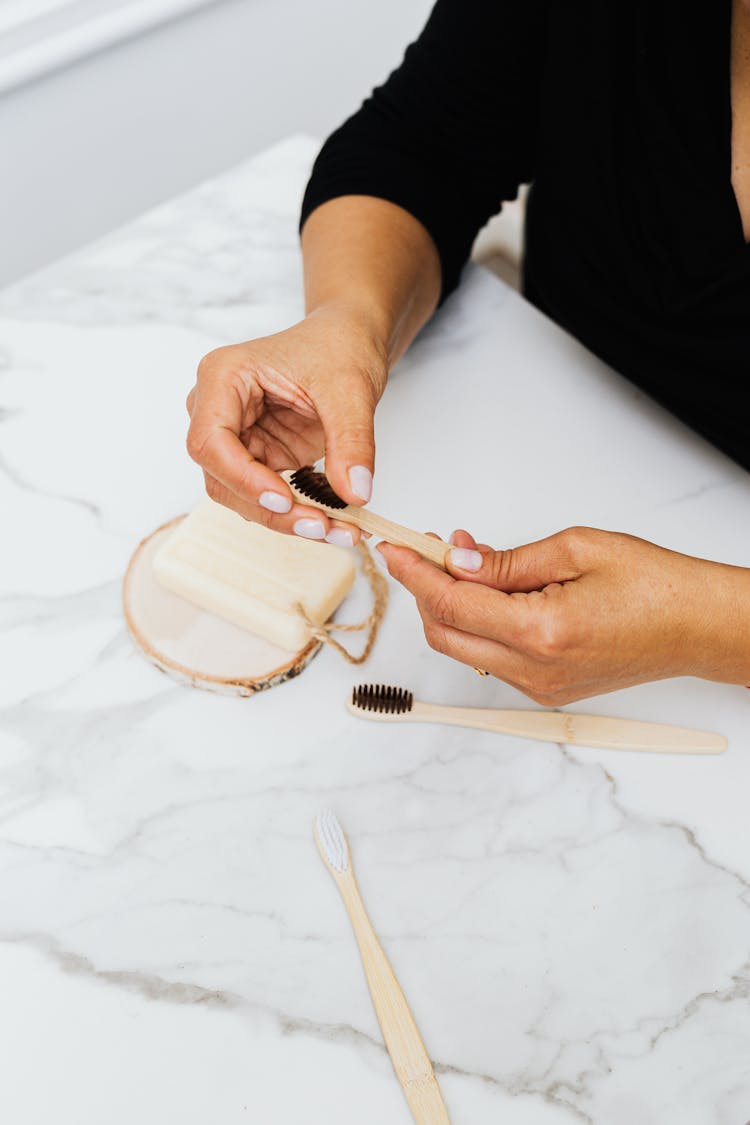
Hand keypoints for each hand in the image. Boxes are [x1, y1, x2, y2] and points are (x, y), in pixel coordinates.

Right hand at [186, 308, 387, 543]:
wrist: (349, 341)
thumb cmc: (338, 346)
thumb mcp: (352, 389)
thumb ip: (352, 441)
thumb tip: (355, 494)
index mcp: (223, 377)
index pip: (210, 442)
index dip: (242, 477)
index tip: (284, 497)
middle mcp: (218, 410)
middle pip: (222, 478)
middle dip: (270, 509)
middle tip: (320, 526)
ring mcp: (237, 438)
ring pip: (243, 496)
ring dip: (287, 520)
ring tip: (339, 531)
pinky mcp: (260, 458)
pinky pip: (269, 498)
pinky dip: (300, 515)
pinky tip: (335, 524)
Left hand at [378, 527, 749, 702]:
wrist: (696, 627)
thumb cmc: (654, 585)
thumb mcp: (575, 548)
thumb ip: (506, 562)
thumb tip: (457, 562)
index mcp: (541, 632)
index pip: (451, 603)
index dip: (414, 572)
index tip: (393, 548)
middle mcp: (534, 671)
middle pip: (444, 634)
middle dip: (423, 590)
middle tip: (424, 550)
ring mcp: (538, 687)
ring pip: (463, 648)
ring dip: (450, 606)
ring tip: (464, 562)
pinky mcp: (546, 690)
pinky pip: (490, 657)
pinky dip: (477, 623)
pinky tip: (488, 591)